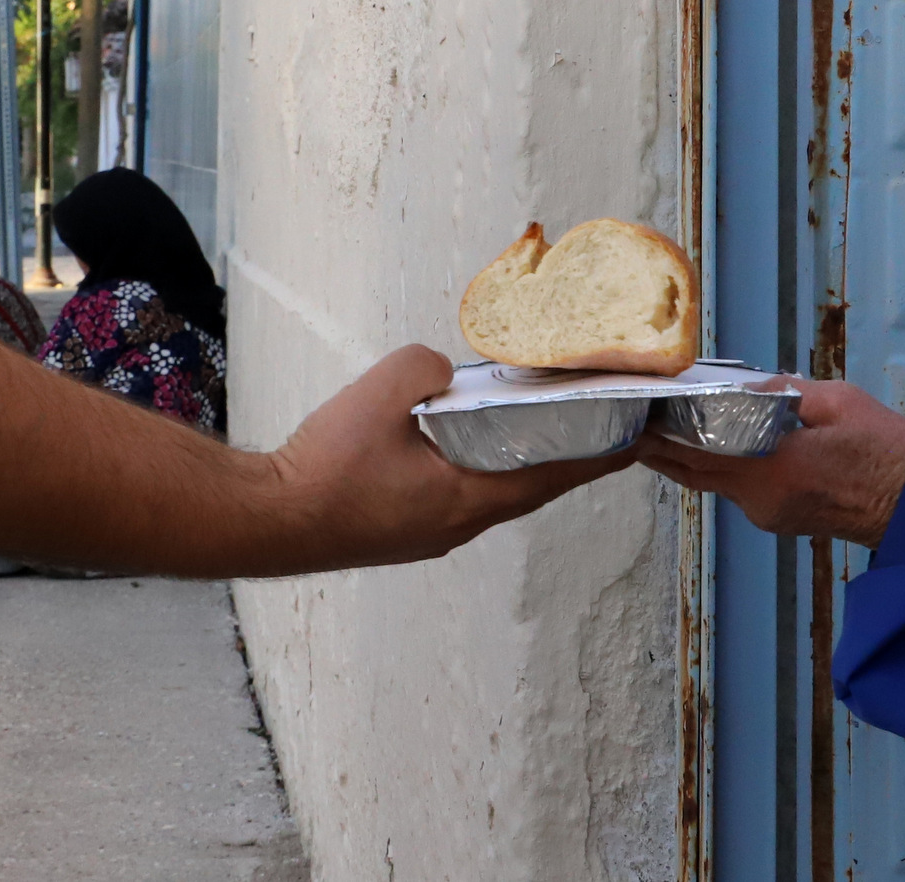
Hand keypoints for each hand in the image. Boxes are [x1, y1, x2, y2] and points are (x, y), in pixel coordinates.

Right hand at [268, 346, 638, 567]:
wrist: (269, 520)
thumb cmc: (324, 469)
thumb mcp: (381, 394)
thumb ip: (423, 369)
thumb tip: (438, 376)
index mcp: (466, 501)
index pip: (553, 476)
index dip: (597, 456)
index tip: (635, 439)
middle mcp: (456, 526)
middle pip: (526, 488)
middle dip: (562, 458)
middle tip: (588, 426)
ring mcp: (427, 534)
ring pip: (489, 494)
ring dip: (515, 464)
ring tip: (526, 429)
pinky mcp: (400, 531)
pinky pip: (454, 497)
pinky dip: (472, 470)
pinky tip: (454, 446)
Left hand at [638, 379, 904, 547]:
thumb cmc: (884, 450)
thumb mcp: (838, 403)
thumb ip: (786, 392)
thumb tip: (745, 385)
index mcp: (772, 466)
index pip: (700, 451)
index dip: (665, 436)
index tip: (640, 419)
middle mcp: (759, 496)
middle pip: (695, 472)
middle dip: (662, 450)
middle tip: (634, 427)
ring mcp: (765, 513)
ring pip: (714, 483)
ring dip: (690, 460)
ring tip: (661, 433)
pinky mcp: (774, 520)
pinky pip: (737, 491)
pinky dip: (720, 470)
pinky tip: (713, 450)